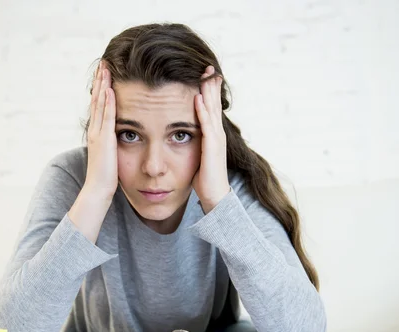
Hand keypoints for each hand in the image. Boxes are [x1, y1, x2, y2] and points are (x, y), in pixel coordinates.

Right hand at [84, 61, 117, 201]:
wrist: (98, 190)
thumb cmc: (107, 177)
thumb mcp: (111, 155)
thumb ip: (113, 143)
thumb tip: (122, 137)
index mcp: (97, 133)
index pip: (99, 105)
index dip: (101, 88)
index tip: (105, 73)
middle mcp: (95, 130)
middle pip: (97, 99)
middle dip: (100, 80)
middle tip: (103, 62)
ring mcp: (98, 133)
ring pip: (100, 104)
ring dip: (102, 85)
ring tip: (105, 67)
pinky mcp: (104, 140)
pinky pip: (107, 117)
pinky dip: (108, 102)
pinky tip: (110, 89)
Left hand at [192, 65, 230, 213]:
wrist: (215, 197)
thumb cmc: (204, 178)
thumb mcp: (197, 156)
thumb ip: (193, 144)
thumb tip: (182, 137)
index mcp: (212, 135)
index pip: (210, 108)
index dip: (208, 91)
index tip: (204, 75)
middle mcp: (217, 134)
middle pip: (214, 104)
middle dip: (211, 85)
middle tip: (209, 66)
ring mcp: (216, 140)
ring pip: (212, 110)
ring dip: (208, 92)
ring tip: (205, 75)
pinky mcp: (212, 148)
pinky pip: (207, 126)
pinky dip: (203, 111)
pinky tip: (198, 99)